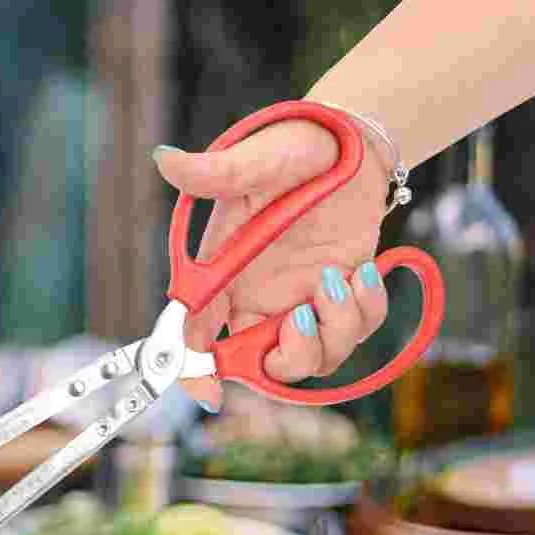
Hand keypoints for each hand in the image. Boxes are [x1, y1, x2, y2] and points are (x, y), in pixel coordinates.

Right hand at [153, 117, 390, 410]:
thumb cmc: (295, 149)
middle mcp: (258, 299)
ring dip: (334, 330)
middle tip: (302, 318)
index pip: (197, 336)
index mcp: (224, 277)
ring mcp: (300, 303)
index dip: (196, 372)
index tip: (210, 392)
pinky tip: (367, 272)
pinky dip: (365, 312)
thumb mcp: (255, 162)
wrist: (352, 142)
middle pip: (259, 365)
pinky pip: (354, 335)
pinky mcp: (340, 300)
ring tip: (342, 278)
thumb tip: (166, 162)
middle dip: (287, 357)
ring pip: (312, 360)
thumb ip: (213, 173)